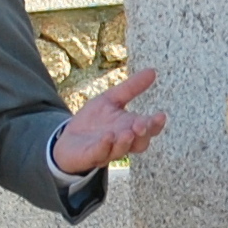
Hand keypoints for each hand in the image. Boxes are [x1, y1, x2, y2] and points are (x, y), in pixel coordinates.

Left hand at [50, 68, 166, 175]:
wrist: (67, 140)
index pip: (148, 129)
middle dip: (143, 135)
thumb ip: (131, 88)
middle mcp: (122, 142)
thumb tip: (153, 71)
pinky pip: (99, 154)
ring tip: (127, 132)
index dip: (156, 124)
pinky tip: (107, 137)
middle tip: (142, 125)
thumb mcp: (111, 99)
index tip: (161, 115)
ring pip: (121, 151)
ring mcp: (107, 151)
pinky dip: (104, 147)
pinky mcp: (90, 156)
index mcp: (130, 128)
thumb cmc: (92, 121)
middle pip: (140, 143)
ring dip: (125, 142)